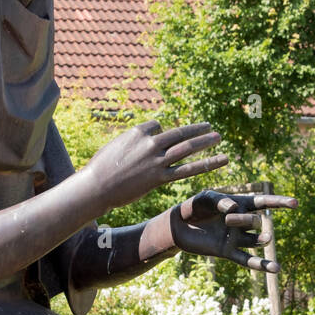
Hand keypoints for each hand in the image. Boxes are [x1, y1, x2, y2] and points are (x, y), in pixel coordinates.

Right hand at [87, 120, 228, 209]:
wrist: (95, 187)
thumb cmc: (100, 168)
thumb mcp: (114, 146)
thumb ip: (131, 142)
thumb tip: (140, 143)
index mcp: (138, 132)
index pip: (157, 126)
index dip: (159, 134)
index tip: (158, 142)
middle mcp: (150, 143)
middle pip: (179, 133)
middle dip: (196, 130)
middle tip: (209, 128)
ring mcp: (156, 160)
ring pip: (186, 148)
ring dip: (204, 141)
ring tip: (218, 137)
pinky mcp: (159, 178)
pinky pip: (187, 170)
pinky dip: (205, 164)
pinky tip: (220, 160)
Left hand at [169, 190, 297, 272]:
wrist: (178, 226)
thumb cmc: (193, 207)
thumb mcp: (205, 198)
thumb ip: (219, 200)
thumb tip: (234, 209)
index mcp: (240, 205)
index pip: (264, 203)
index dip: (280, 202)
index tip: (295, 204)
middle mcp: (242, 222)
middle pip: (256, 222)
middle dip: (246, 220)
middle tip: (228, 219)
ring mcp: (236, 238)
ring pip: (256, 241)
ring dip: (259, 239)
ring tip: (266, 238)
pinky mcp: (228, 252)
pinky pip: (247, 260)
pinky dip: (261, 265)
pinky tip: (276, 269)